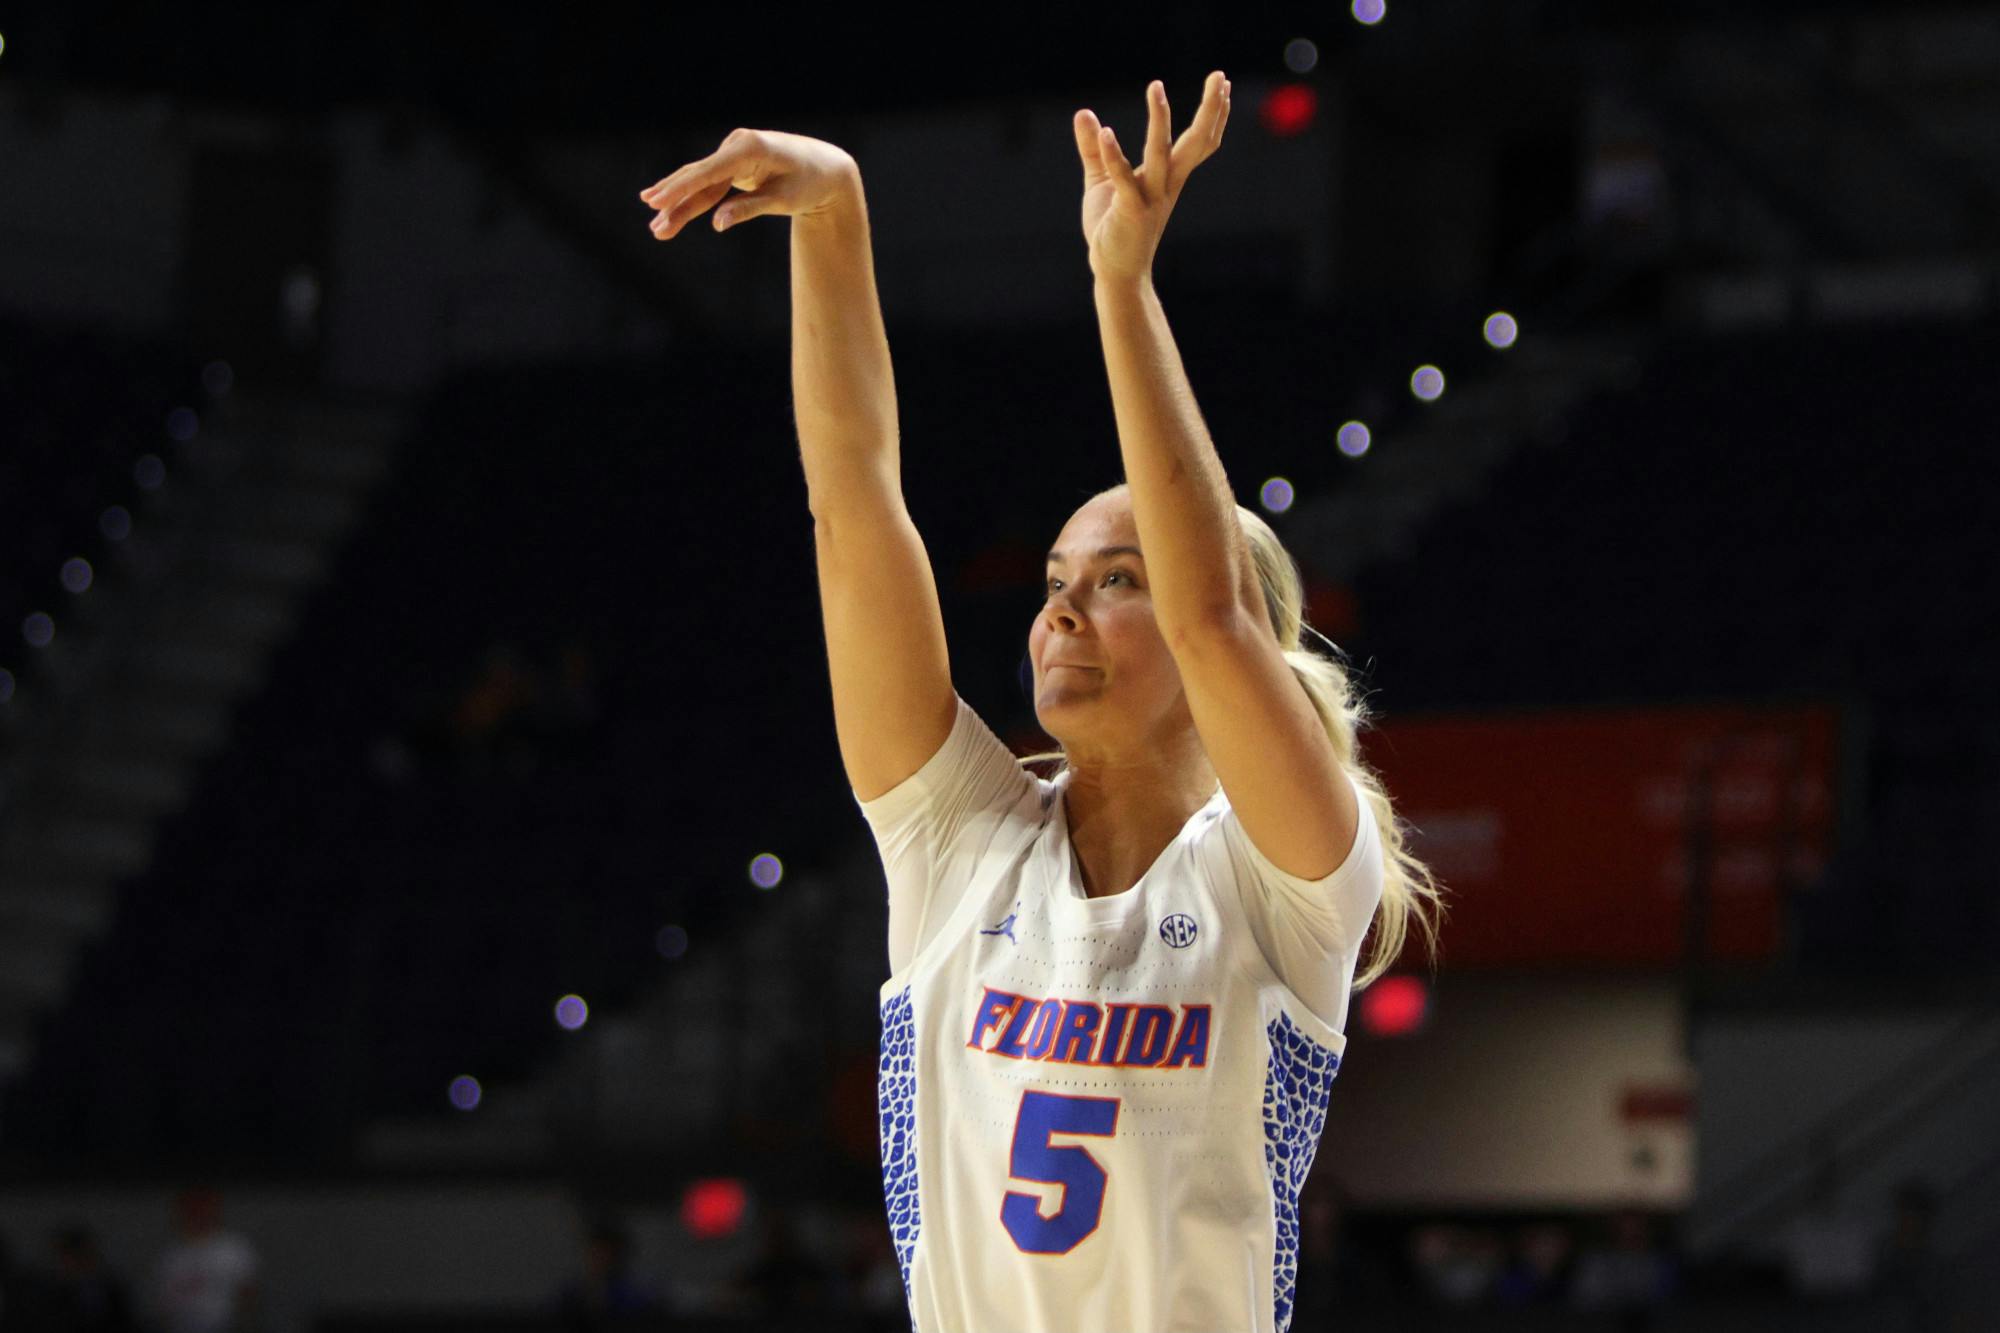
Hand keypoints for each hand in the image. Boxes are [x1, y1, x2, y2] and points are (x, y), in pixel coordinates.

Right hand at [639, 129, 859, 238]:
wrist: (826, 167)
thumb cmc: (809, 183)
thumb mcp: (783, 199)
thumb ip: (749, 208)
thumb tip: (717, 223)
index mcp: (750, 148)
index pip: (708, 172)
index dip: (681, 189)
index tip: (657, 202)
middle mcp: (737, 145)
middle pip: (699, 177)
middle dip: (674, 202)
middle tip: (653, 224)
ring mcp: (732, 153)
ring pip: (699, 183)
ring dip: (679, 205)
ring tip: (656, 227)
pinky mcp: (732, 164)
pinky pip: (708, 184)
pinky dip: (691, 200)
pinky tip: (667, 208)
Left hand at [1072, 71, 1230, 282]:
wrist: (1116, 272)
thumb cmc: (1113, 227)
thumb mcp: (1102, 180)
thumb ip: (1094, 148)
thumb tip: (1084, 113)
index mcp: (1168, 177)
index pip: (1198, 142)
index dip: (1213, 114)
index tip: (1224, 84)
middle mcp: (1167, 184)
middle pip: (1196, 142)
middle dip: (1210, 110)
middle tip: (1221, 76)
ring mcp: (1151, 198)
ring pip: (1161, 154)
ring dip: (1159, 120)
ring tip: (1156, 87)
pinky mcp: (1130, 212)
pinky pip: (1124, 180)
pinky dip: (1113, 156)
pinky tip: (1105, 133)